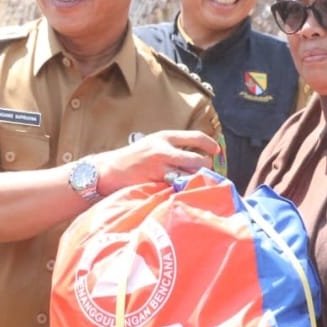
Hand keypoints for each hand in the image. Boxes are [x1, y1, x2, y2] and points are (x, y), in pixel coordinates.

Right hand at [93, 130, 221, 195]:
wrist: (110, 169)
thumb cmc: (133, 158)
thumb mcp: (152, 144)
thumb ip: (172, 147)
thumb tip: (197, 154)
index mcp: (164, 137)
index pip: (195, 137)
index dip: (210, 144)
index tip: (216, 151)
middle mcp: (164, 149)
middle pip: (198, 159)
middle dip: (205, 168)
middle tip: (205, 173)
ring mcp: (160, 166)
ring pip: (190, 174)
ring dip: (195, 180)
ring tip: (194, 182)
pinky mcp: (156, 181)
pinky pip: (178, 186)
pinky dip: (183, 188)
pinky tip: (182, 190)